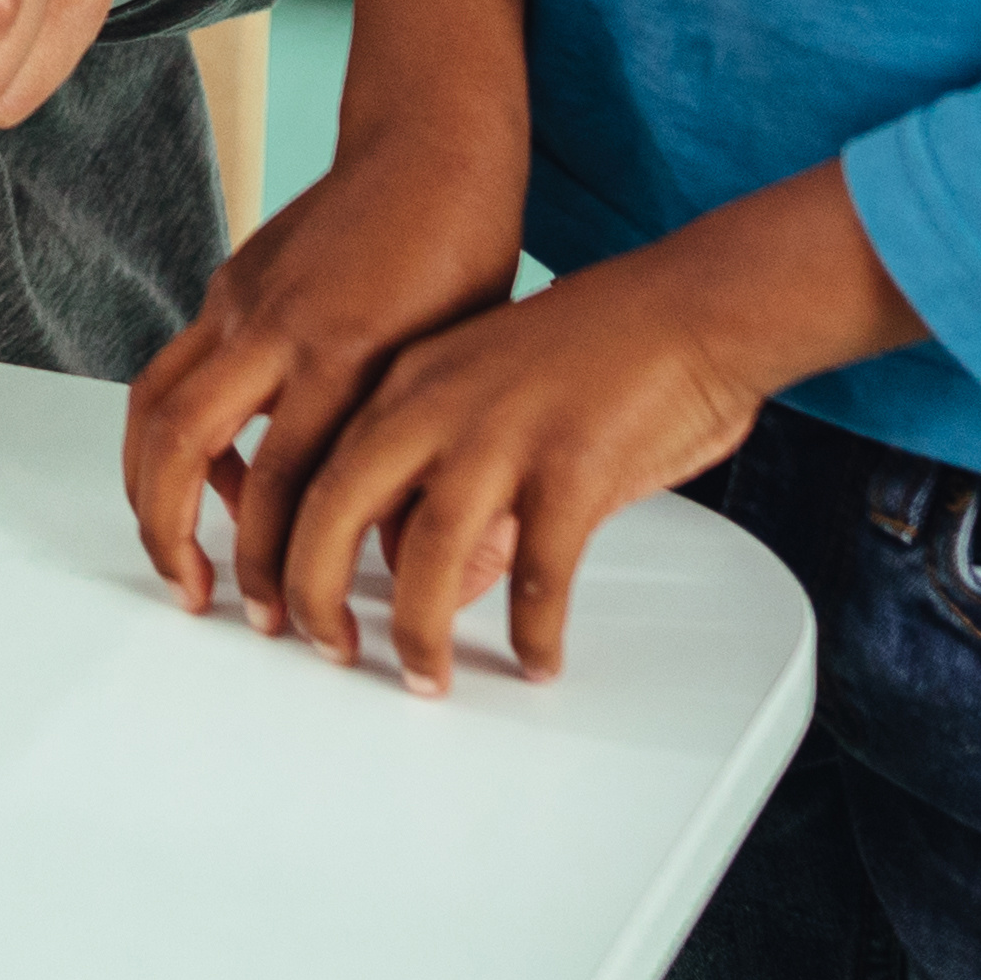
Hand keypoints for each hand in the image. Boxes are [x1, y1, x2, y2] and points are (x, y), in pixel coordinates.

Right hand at [118, 129, 528, 629]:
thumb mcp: (458, 372)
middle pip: (182, 444)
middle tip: (198, 598)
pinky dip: (179, 435)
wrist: (431, 147)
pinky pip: (177, 371)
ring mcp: (238, 299)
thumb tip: (388, 563)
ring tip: (177, 550)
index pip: (285, 487)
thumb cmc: (465, 257)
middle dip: (173, 534)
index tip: (298, 625)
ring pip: (154, 403)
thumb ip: (413, 458)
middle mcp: (273, 324)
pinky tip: (226, 476)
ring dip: (150, 486)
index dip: (282, 569)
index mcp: (343, 351)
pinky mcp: (227, 285)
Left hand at [265, 166, 917, 694]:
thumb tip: (422, 564)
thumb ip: (444, 473)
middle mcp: (441, 401)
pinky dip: (533, 628)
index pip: (314, 467)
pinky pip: (538, 573)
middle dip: (315, 591)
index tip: (287, 597)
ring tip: (424, 675)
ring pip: (430, 552)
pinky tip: (536, 657)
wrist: (694, 304)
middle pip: (339, 506)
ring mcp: (507, 433)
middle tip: (325, 647)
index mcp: (409, 378)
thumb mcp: (489, 394)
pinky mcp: (576, 467)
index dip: (287, 543)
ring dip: (420, 629)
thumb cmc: (599, 346)